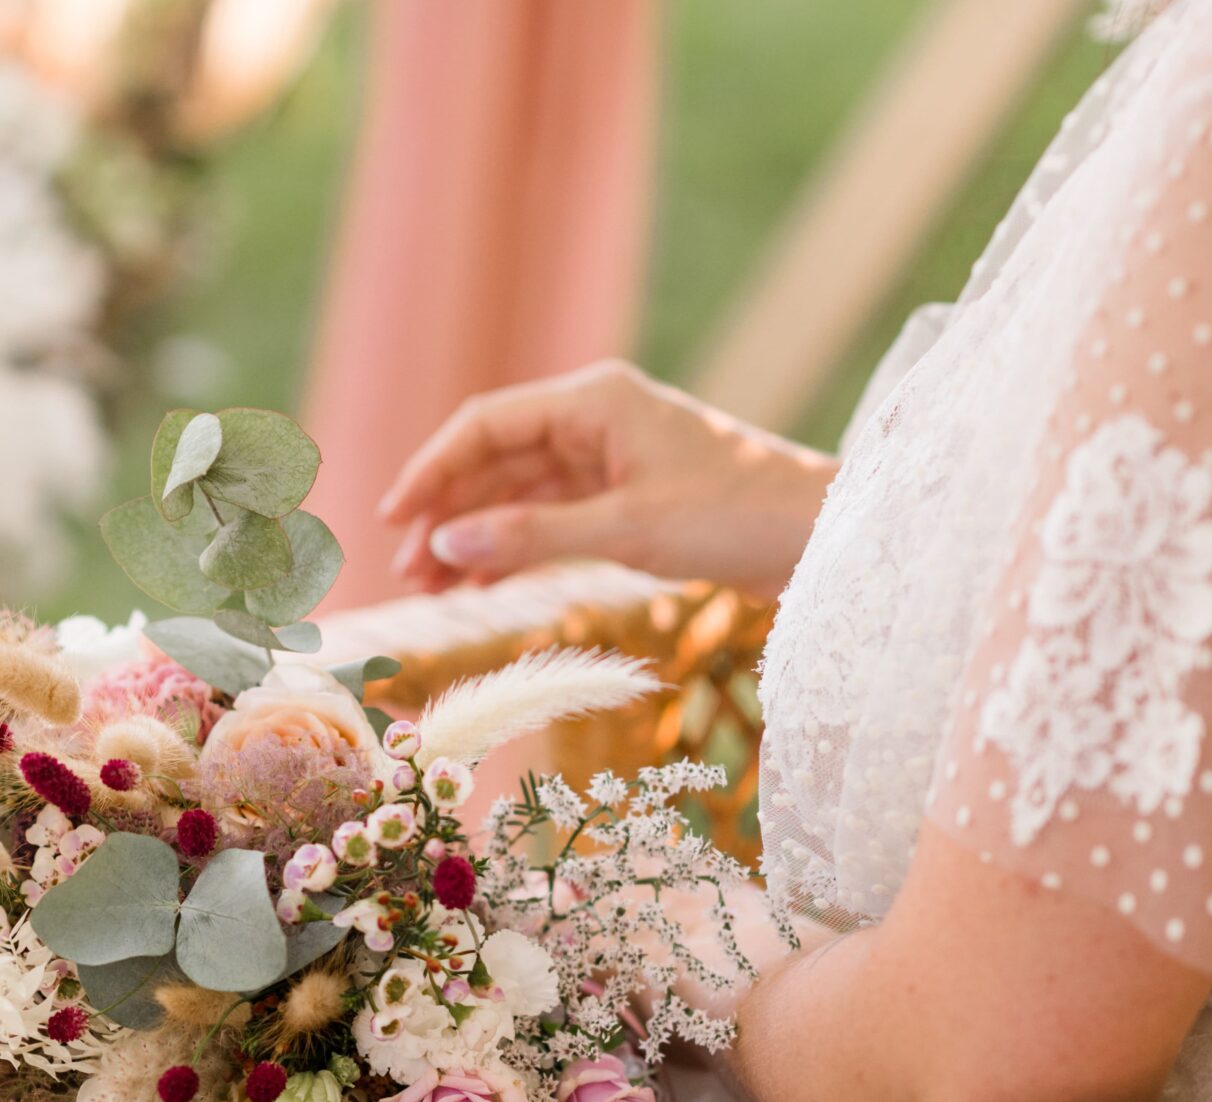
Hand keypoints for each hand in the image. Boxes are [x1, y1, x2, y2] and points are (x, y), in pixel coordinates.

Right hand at [377, 359, 836, 594]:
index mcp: (594, 401)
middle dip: (447, 515)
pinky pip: (550, 518)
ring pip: (518, 494)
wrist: (819, 536)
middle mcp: (596, 419)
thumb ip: (530, 537)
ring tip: (432, 590)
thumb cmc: (735, 517)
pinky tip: (481, 586)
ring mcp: (611, 458)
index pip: (486, 426)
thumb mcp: (626, 530)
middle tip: (407, 573)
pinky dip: (515, 549)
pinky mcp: (628, 497)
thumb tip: (444, 547)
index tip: (391, 519)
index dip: (431, 471)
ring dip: (475, 538)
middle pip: (495, 461)